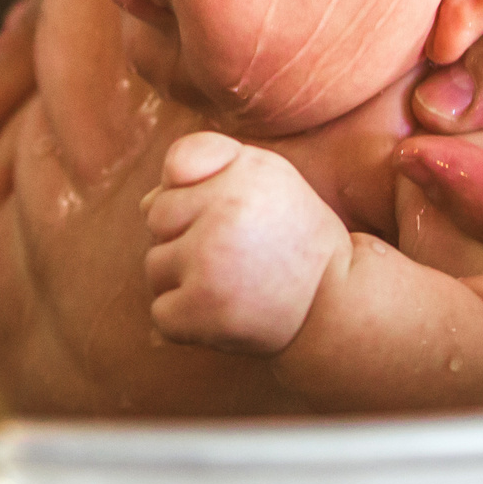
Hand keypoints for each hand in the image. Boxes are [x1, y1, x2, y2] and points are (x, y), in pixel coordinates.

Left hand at [144, 132, 351, 355]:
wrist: (336, 303)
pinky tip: (225, 313)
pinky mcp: (203, 309)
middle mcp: (226, 211)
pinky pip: (162, 313)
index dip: (198, 191)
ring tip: (233, 284)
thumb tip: (146, 203)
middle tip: (236, 254)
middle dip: (185, 236)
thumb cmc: (292, 236)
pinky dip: (187, 321)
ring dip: (183, 281)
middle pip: (157, 218)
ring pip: (155, 267)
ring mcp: (211, 262)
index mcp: (245, 171)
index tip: (237, 211)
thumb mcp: (266, 177)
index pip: (176, 166)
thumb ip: (208, 162)